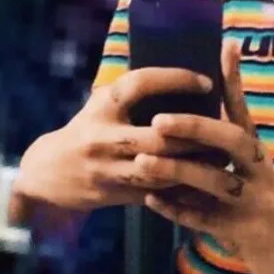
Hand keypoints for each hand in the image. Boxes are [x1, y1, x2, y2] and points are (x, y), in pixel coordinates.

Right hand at [13, 68, 215, 211]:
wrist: (46, 172)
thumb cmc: (84, 130)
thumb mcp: (100, 105)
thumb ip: (132, 97)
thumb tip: (180, 82)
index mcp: (103, 105)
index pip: (141, 84)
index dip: (175, 79)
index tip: (206, 81)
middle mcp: (104, 136)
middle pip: (159, 135)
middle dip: (195, 134)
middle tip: (227, 128)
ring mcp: (108, 168)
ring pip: (161, 168)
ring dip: (195, 165)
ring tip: (223, 156)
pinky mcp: (115, 194)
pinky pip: (156, 192)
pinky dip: (181, 188)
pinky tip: (204, 182)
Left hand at [136, 43, 273, 273]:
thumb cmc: (257, 203)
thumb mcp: (248, 170)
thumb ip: (222, 146)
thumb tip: (189, 112)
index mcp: (257, 151)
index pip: (244, 109)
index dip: (234, 79)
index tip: (225, 46)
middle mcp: (262, 171)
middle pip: (232, 140)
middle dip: (195, 127)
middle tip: (158, 120)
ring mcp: (257, 203)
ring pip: (215, 181)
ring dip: (176, 170)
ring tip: (143, 161)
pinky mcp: (246, 233)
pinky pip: (204, 220)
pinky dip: (176, 210)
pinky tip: (150, 201)